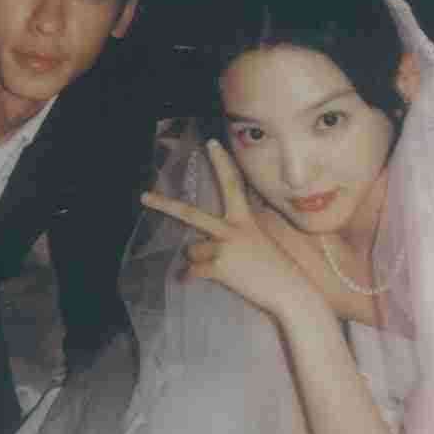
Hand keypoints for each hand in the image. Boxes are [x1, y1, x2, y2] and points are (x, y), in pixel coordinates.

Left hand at [140, 140, 318, 322]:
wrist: (289, 289)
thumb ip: (240, 232)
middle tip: (143, 197)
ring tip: (218, 266)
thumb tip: (214, 237)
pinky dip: (190, 276)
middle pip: (191, 214)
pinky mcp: (220, 268)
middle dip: (165, 205)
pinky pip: (193, 270)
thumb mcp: (261, 239)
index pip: (231, 184)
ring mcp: (224, 248)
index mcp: (245, 219)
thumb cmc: (276, 268)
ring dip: (198, 259)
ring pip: (192, 250)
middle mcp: (232, 229)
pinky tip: (193, 280)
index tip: (211, 144)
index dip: (221, 163)